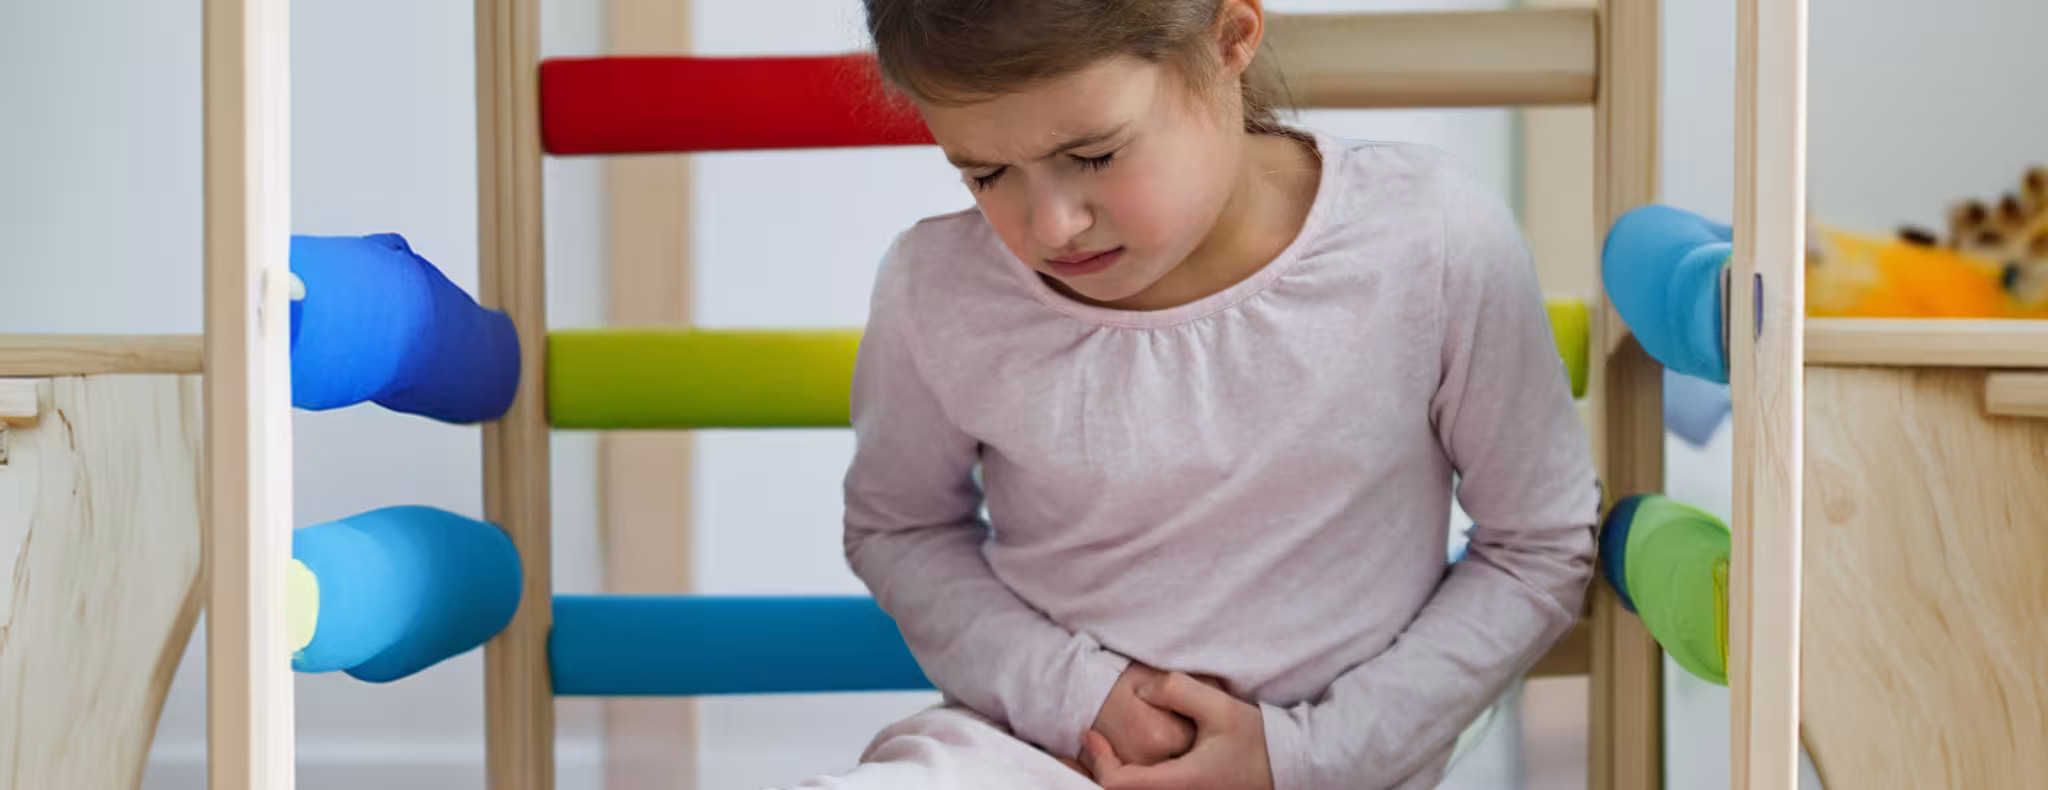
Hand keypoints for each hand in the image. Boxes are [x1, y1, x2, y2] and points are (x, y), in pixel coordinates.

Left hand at [1081, 672, 1273, 789]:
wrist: (1285, 765)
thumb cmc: (1255, 740)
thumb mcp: (1219, 706)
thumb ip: (1178, 691)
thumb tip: (1142, 692)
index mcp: (1182, 782)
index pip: (1119, 784)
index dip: (1098, 760)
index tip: (1092, 734)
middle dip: (1100, 771)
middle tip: (1092, 744)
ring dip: (1115, 777)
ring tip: (1105, 752)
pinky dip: (1132, 781)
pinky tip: (1130, 763)